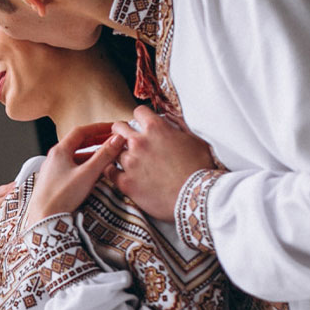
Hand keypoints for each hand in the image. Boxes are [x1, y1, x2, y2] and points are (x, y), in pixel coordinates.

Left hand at [23, 123, 126, 227]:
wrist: (43, 219)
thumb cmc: (61, 197)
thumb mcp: (87, 174)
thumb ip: (104, 155)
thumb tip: (117, 139)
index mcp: (59, 151)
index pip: (81, 131)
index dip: (98, 128)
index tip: (112, 128)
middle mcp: (54, 158)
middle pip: (78, 143)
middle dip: (96, 140)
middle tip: (111, 140)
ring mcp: (53, 170)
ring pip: (75, 157)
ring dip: (92, 155)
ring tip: (107, 157)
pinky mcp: (54, 182)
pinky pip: (72, 168)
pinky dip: (85, 166)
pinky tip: (94, 173)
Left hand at [105, 106, 215, 221]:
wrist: (196, 197)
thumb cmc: (200, 169)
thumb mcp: (195, 140)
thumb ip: (179, 128)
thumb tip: (171, 121)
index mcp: (156, 129)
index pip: (139, 112)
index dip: (141, 117)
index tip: (142, 124)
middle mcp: (139, 142)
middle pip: (118, 128)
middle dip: (122, 131)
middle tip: (126, 138)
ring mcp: (130, 163)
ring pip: (112, 150)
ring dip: (118, 153)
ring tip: (126, 159)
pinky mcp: (126, 183)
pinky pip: (109, 172)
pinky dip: (112, 171)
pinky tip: (117, 173)